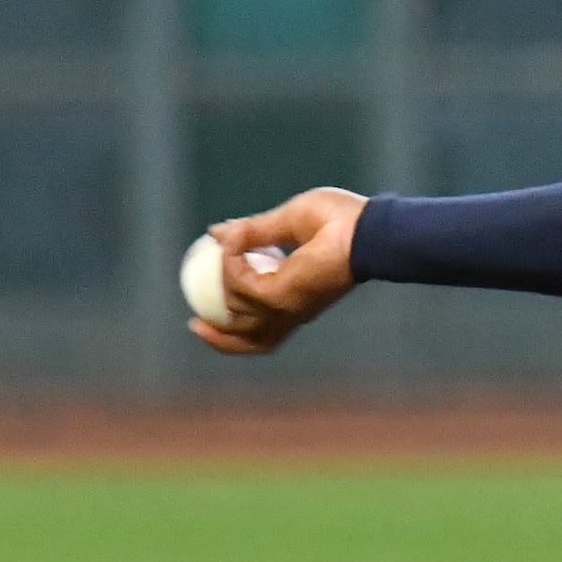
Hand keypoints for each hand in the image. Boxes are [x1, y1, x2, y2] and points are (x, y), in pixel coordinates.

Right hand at [193, 187, 363, 355]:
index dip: (235, 329)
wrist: (366, 226)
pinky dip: (230, 267)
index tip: (207, 317)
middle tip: (195, 323)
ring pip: (238, 312)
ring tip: (220, 253)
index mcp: (298, 298)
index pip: (265, 327)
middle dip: (219, 339)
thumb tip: (216, 232)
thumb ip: (253, 231)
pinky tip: (229, 247)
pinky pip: (241, 286)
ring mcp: (288, 306)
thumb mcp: (287, 222)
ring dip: (221, 281)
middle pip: (251, 342)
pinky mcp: (282, 296)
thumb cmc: (339, 220)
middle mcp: (293, 310)